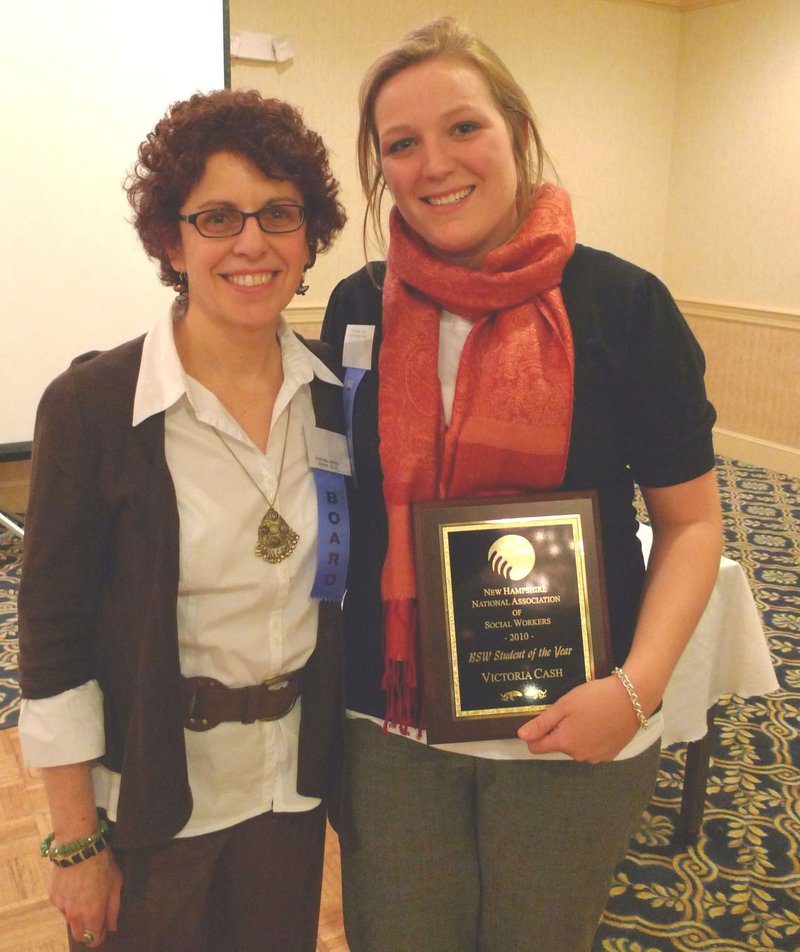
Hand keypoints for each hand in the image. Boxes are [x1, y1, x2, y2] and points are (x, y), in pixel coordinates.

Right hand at [49, 847, 122, 946]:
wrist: (78, 845)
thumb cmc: (102, 863)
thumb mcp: (116, 884)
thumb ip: (113, 909)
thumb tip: (112, 928)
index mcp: (92, 914)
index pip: (94, 940)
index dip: (101, 935)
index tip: (104, 927)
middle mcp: (74, 915)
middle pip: (79, 935)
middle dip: (88, 929)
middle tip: (96, 912)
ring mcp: (61, 907)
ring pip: (70, 919)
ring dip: (78, 912)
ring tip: (86, 891)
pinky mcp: (52, 897)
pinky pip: (62, 906)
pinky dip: (69, 900)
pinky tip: (75, 884)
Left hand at [516, 675, 640, 761]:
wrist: (631, 699)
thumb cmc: (594, 698)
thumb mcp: (564, 705)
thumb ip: (542, 723)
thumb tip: (521, 736)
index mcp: (565, 742)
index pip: (537, 748)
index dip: (535, 734)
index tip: (544, 720)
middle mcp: (579, 755)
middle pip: (558, 746)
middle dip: (560, 731)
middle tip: (572, 711)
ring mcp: (596, 757)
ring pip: (576, 748)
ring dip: (577, 735)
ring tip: (588, 715)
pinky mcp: (610, 755)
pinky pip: (592, 749)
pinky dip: (592, 739)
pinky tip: (600, 723)